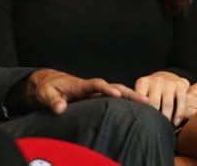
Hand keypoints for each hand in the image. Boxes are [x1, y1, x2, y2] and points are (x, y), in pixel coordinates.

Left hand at [25, 69, 147, 114]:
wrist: (49, 84)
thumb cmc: (48, 88)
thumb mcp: (47, 94)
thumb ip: (54, 100)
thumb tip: (61, 108)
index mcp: (81, 85)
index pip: (96, 84)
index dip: (106, 88)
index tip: (116, 94)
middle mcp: (91, 88)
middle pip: (113, 87)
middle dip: (129, 93)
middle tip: (146, 101)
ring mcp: (95, 93)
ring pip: (117, 93)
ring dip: (131, 98)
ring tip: (149, 107)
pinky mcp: (96, 99)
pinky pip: (114, 100)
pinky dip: (126, 103)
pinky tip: (138, 112)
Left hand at [135, 71, 189, 125]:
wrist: (169, 77)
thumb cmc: (152, 91)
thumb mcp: (143, 92)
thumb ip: (137, 102)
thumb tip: (131, 117)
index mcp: (143, 82)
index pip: (139, 97)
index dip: (141, 110)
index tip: (142, 121)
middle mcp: (155, 81)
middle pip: (154, 102)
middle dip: (154, 116)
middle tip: (154, 128)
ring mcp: (168, 83)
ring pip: (167, 104)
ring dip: (167, 118)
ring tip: (165, 127)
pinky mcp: (180, 85)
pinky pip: (181, 101)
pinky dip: (179, 114)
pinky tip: (176, 122)